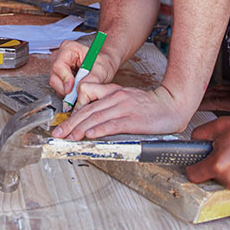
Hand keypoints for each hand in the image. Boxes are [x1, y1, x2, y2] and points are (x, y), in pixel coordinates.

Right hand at [48, 39, 116, 97]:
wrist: (104, 67)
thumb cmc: (102, 64)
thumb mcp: (101, 70)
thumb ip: (91, 78)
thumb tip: (80, 88)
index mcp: (68, 48)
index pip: (59, 65)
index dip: (64, 78)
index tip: (71, 89)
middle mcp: (59, 55)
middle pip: (54, 76)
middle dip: (65, 88)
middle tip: (77, 94)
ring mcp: (57, 65)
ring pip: (54, 83)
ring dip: (66, 91)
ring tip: (79, 89)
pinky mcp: (57, 75)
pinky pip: (57, 87)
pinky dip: (66, 92)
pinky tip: (76, 89)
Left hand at [51, 83, 192, 139]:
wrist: (171, 105)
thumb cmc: (149, 105)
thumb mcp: (125, 98)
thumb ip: (109, 103)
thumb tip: (92, 119)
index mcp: (113, 92)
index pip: (87, 97)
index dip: (74, 110)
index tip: (65, 122)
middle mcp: (116, 98)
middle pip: (87, 110)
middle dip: (70, 123)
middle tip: (58, 133)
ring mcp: (124, 108)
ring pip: (96, 117)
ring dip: (80, 128)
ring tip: (69, 137)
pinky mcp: (133, 120)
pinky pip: (113, 124)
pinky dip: (100, 130)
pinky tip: (90, 135)